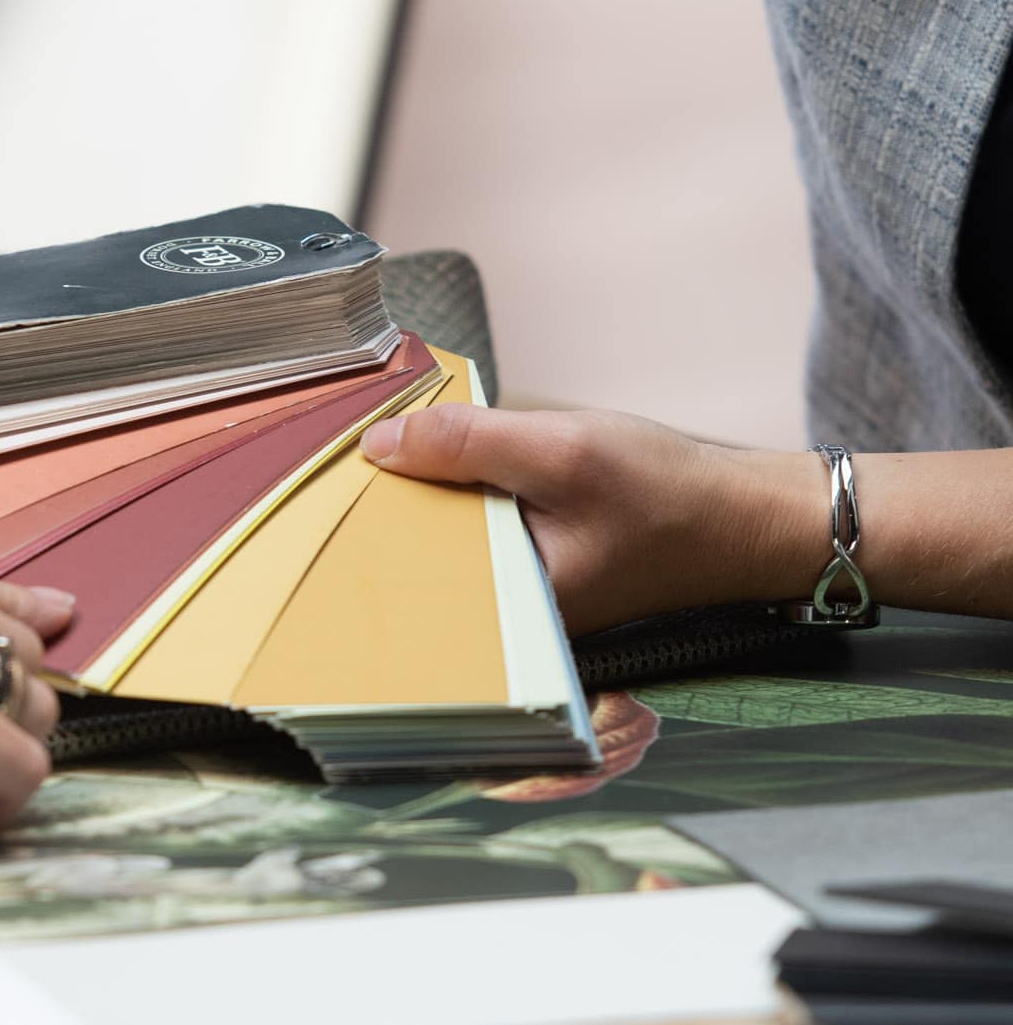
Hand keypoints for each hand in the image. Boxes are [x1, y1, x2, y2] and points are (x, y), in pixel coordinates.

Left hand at [362, 405, 822, 633]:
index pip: (405, 575)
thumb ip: (469, 444)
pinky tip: (430, 465)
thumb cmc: (668, 494)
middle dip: (379, 515)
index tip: (314, 488)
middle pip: (413, 561)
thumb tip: (379, 444)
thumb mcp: (563, 451)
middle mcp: (505, 616)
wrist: (745, 518)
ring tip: (371, 459)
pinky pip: (469, 535)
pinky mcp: (528, 568)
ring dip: (415, 503)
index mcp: (508, 610)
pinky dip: (452, 501)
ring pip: (439, 545)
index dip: (360, 529)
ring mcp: (516, 594)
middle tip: (328, 465)